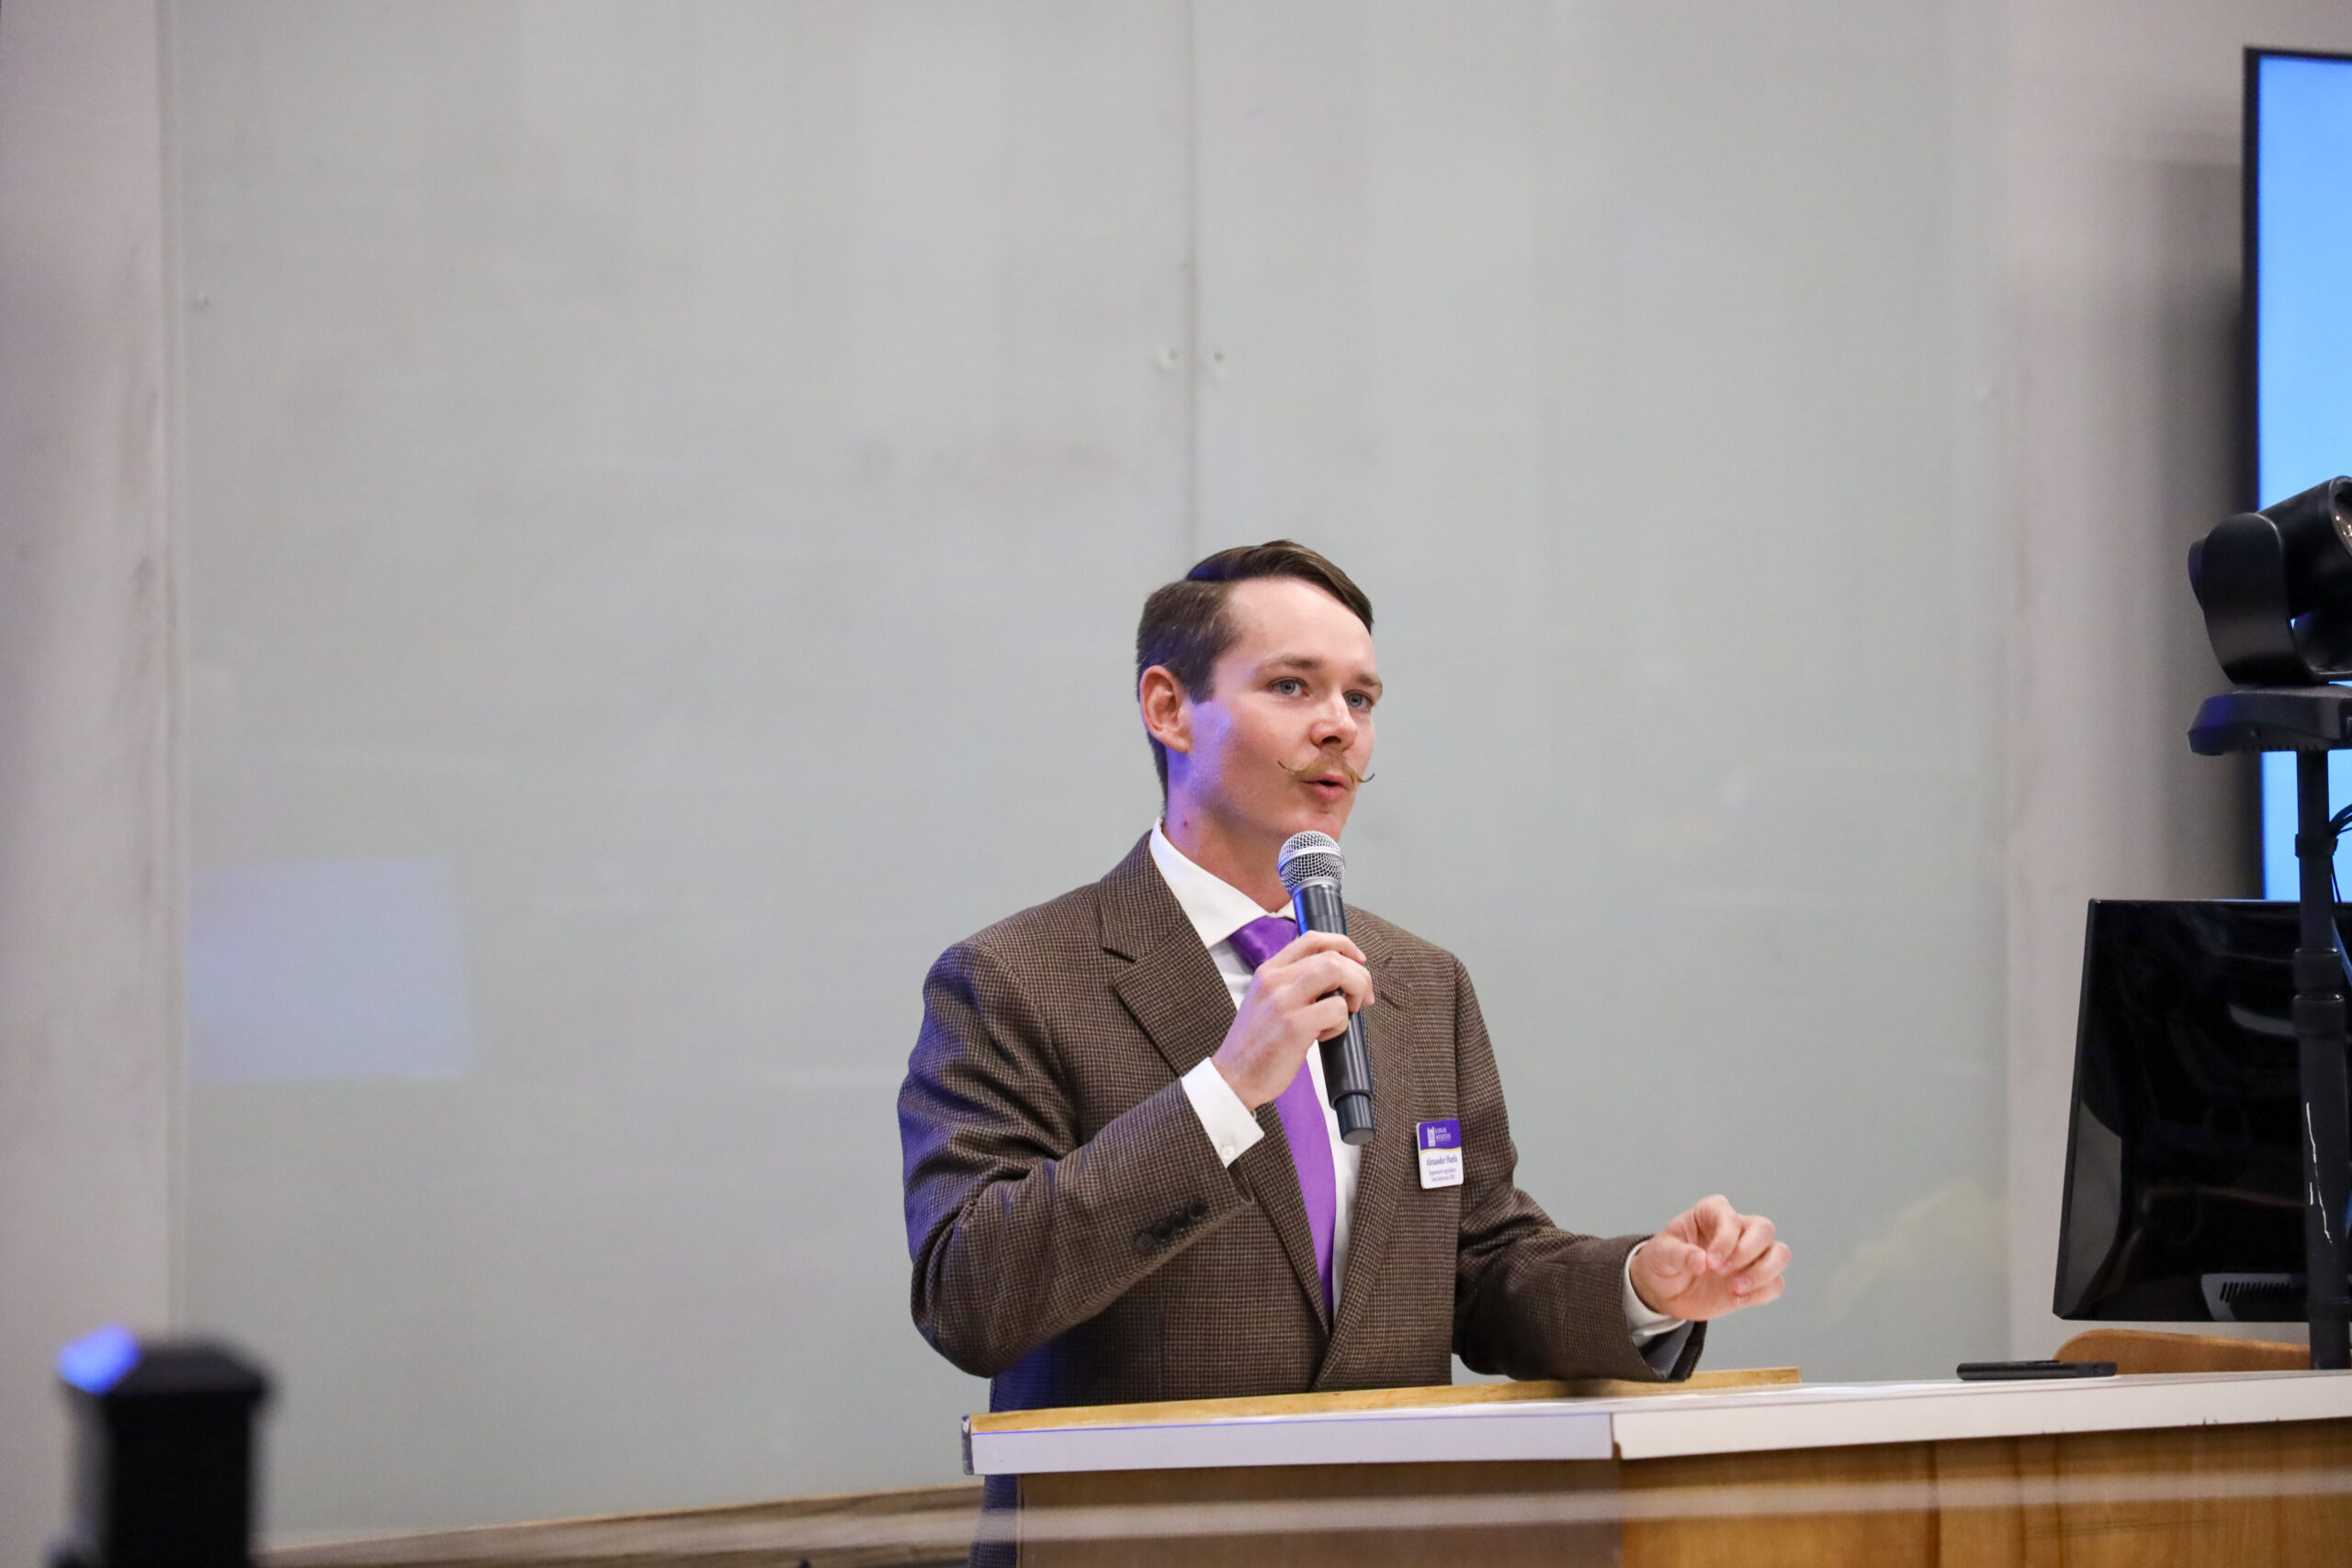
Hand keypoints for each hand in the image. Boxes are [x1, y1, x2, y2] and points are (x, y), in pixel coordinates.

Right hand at [1211, 930, 1372, 1107]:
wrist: (1234, 1077)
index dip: (1343, 944)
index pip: (1312, 939)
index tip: (1358, 961)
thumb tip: (1336, 978)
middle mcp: (1275, 980)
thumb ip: (1292, 983)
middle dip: (1359, 974)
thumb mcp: (1265, 999)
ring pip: (1337, 971)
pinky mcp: (1295, 1026)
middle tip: (1362, 997)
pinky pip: (1337, 1009)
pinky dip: (1342, 1022)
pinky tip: (1325, 1035)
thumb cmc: (1256, 1043)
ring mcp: (1284, 1001)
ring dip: (1356, 989)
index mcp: (1268, 971)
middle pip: (1332, 955)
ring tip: (1350, 1011)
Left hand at [1628, 1195, 1787, 1321]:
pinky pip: (1776, 1283)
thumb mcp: (1660, 1255)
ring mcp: (1750, 1255)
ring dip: (1763, 1272)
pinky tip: (1737, 1299)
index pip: (1730, 1217)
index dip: (1725, 1239)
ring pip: (1780, 1253)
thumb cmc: (1663, 1262)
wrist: (1665, 1291)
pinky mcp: (1756, 1281)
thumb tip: (1700, 1260)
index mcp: (1711, 1213)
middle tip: (1722, 1272)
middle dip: (1747, 1252)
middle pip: (1765, 1229)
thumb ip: (1678, 1255)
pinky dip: (1762, 1293)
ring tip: (1735, 1288)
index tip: (1710, 1262)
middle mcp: (1737, 1230)